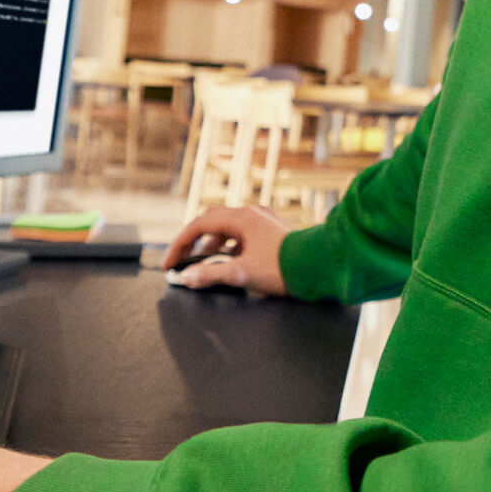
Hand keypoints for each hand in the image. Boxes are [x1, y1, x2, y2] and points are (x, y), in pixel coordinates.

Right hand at [162, 204, 289, 294]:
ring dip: (212, 241)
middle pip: (212, 220)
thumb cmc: (285, 268)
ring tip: (205, 259)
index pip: (199, 224)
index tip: (171, 262)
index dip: (180, 244)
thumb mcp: (242, 274)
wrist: (319, 266)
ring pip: (228, 226)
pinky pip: (243, 232)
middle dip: (194, 240)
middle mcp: (251, 214)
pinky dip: (230, 244)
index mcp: (241, 219)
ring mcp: (263, 220)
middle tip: (183, 258)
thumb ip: (211, 274)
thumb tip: (187, 277)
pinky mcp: (272, 230)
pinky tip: (231, 258)